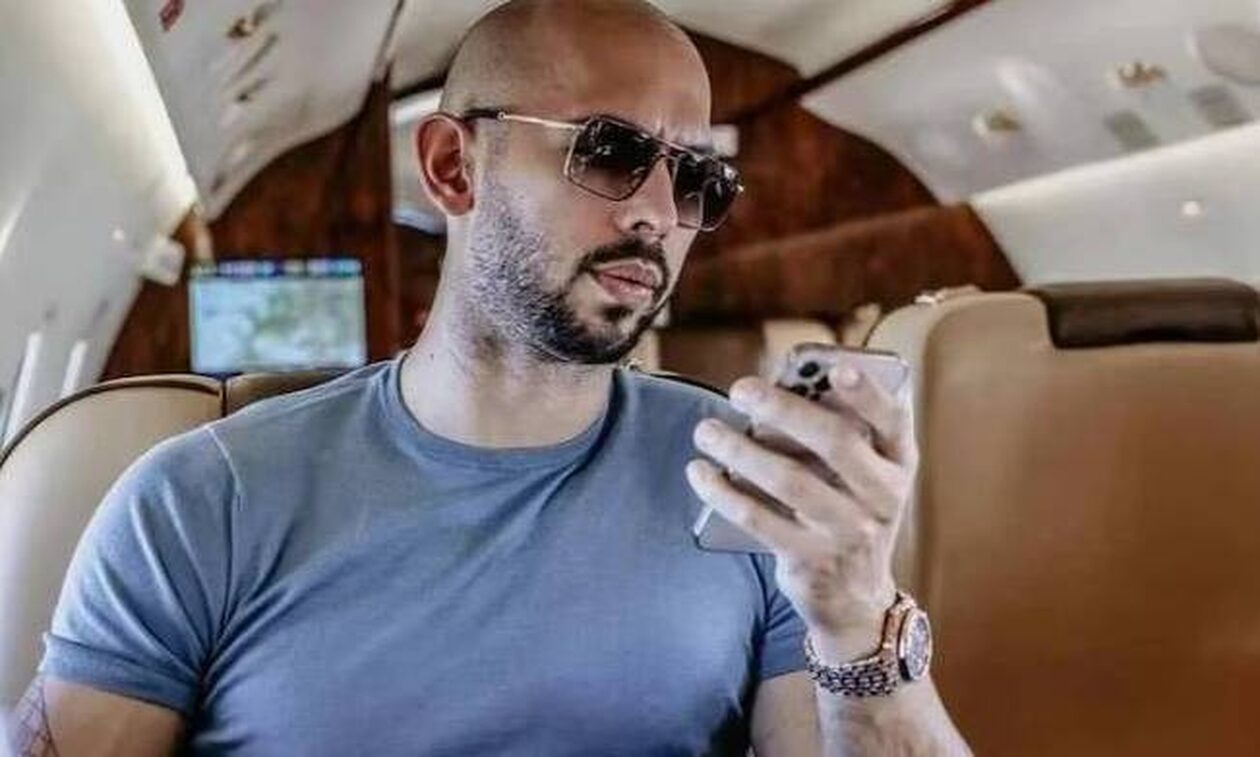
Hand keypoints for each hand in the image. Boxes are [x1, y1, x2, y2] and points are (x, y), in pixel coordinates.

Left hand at [686, 365, 917, 659]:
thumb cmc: (849, 511)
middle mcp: (882, 497)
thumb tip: (776, 390)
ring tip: (707, 430)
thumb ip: (836, 435)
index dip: (867, 394)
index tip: (838, 368)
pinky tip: (701, 473)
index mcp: (897, 464)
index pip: (893, 421)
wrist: (855, 597)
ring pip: (788, 480)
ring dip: (740, 449)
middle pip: (834, 443)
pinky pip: (758, 519)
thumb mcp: (863, 476)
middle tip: (740, 390)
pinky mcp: (810, 560)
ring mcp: (848, 531)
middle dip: (784, 409)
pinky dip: (723, 493)